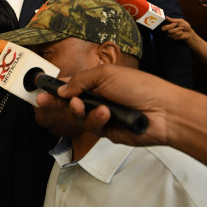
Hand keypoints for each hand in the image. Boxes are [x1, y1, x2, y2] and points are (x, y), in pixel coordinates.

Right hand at [38, 65, 188, 146]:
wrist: (163, 111)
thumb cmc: (140, 87)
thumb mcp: (106, 74)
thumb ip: (80, 81)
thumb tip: (62, 90)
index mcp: (98, 82)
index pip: (72, 84)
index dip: (58, 87)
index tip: (42, 88)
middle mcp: (99, 98)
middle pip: (70, 102)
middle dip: (56, 102)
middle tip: (42, 102)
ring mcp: (102, 116)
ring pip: (79, 116)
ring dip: (79, 110)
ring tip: (82, 106)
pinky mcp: (107, 132)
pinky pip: (92, 127)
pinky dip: (96, 120)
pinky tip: (106, 114)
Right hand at [160, 16, 193, 41]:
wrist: (189, 32)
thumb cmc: (185, 25)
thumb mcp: (180, 21)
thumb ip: (172, 20)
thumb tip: (166, 17)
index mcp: (168, 25)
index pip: (163, 26)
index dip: (169, 25)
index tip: (175, 23)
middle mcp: (168, 30)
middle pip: (165, 30)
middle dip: (174, 28)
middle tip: (179, 26)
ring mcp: (170, 34)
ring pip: (171, 32)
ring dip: (178, 30)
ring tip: (182, 29)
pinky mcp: (173, 38)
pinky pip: (175, 36)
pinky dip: (180, 33)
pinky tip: (181, 33)